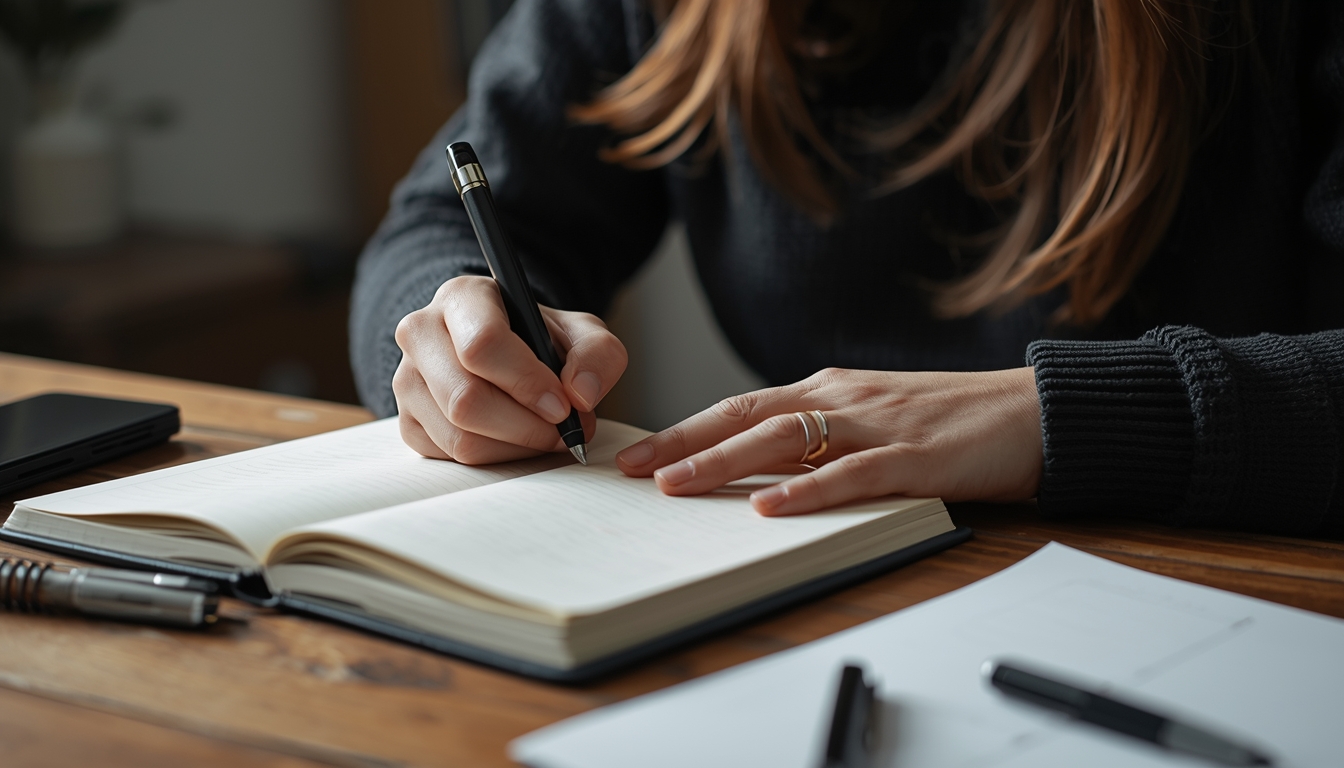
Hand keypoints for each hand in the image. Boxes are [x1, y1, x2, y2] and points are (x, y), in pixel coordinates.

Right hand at [392, 275, 627, 462]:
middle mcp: (421, 332)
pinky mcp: (408, 420)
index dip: (527, 383)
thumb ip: (598, 354)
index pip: (482, 344)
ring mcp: (407, 379)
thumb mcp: (581, 333)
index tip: (562, 406)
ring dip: (515, 447)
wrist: (505, 351)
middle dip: (526, 427)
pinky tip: (515, 440)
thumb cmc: (538, 339)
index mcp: (463, 297)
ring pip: (459, 436)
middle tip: (562, 431)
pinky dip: (495, 458)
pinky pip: (450, 457)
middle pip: (466, 399)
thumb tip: (580, 395)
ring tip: (545, 434)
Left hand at [615, 367, 1041, 514]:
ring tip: (677, 486)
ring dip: (725, 461)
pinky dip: (808, 490)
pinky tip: (772, 506)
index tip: (639, 452)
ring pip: (786, 437)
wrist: (1032, 412)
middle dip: (684, 442)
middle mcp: (843, 398)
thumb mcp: (873, 421)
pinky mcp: (914, 456)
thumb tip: (760, 471)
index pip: (743, 407)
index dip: (687, 429)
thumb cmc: (951, 422)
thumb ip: (822, 440)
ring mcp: (877, 424)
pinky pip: (852, 473)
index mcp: (830, 390)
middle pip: (747, 415)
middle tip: (631, 468)